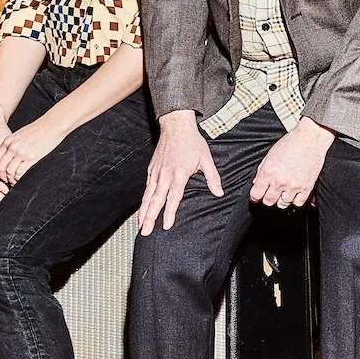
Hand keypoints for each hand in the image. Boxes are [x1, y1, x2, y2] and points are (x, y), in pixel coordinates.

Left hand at [0, 117, 64, 188]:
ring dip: (10, 179)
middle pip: (0, 167)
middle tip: (6, 181)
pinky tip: (20, 180)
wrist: (52, 125)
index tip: (1, 173)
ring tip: (13, 182)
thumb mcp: (20, 134)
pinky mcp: (31, 158)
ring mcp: (21, 153)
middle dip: (2, 176)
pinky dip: (18, 179)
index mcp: (8, 141)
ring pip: (9, 171)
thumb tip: (11, 155)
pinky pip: (20, 172)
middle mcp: (12, 147)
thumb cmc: (40, 128)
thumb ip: (13, 144)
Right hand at [139, 111, 222, 233]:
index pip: (173, 197)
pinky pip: (146, 189)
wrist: (176, 126)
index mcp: (179, 173)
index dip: (169, 212)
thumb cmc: (193, 143)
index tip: (166, 226)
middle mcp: (165, 175)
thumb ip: (212, 178)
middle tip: (144, 232)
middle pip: (155, 200)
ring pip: (148, 196)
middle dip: (149, 217)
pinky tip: (142, 211)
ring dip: (143, 212)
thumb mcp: (206, 159)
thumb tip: (219, 193)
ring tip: (140, 226)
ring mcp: (156, 172)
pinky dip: (143, 201)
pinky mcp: (151, 170)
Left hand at [252, 117, 332, 208]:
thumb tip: (257, 182)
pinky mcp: (307, 187)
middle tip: (270, 194)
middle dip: (267, 199)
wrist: (310, 139)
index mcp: (268, 172)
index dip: (255, 197)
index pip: (256, 194)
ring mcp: (293, 186)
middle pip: (268, 201)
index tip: (257, 196)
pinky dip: (295, 201)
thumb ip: (262, 170)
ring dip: (281, 200)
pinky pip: (298, 203)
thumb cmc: (291, 143)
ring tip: (283, 194)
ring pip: (282, 204)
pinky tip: (294, 195)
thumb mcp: (270, 154)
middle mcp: (279, 182)